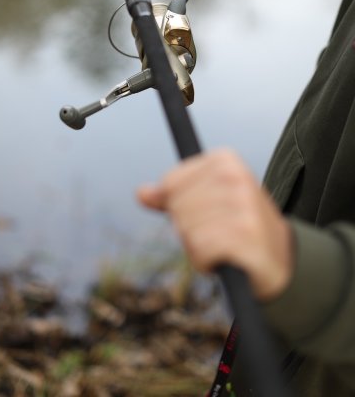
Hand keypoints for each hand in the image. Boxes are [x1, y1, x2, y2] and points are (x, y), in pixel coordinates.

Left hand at [137, 149, 293, 300]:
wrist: (281, 258)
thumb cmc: (238, 225)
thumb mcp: (208, 201)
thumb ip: (174, 196)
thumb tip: (141, 193)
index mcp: (225, 160)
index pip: (171, 183)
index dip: (181, 207)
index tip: (208, 212)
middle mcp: (235, 176)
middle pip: (177, 208)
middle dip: (190, 229)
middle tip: (219, 232)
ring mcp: (242, 204)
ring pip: (187, 230)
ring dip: (199, 248)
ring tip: (225, 245)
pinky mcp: (245, 234)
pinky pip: (200, 251)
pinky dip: (206, 262)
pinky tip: (228, 258)